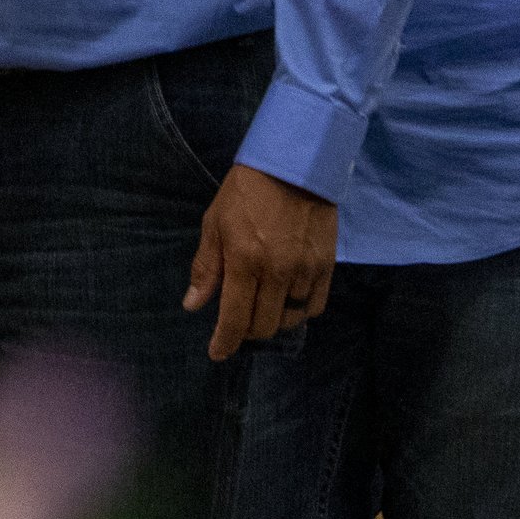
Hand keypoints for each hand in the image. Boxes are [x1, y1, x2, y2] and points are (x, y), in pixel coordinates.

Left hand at [185, 164, 336, 360]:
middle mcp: (277, 272)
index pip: (234, 318)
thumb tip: (193, 304)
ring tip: (263, 306)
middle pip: (263, 326)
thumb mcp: (215, 223)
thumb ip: (206, 267)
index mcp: (244, 261)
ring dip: (273, 320)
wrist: (293, 165)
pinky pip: (314, 306)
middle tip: (239, 322)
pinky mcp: (326, 266)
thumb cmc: (245, 192)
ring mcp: (305, 271)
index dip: (224, 342)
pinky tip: (288, 301)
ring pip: (289, 319)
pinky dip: (300, 312)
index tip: (217, 353)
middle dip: (247, 331)